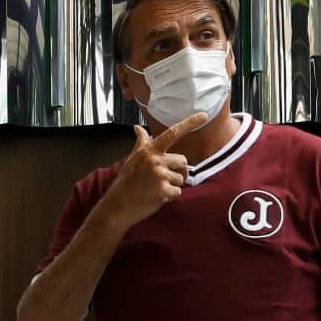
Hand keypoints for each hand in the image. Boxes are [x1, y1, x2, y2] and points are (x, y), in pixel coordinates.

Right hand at [96, 112, 206, 231]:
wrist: (117, 206)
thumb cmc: (125, 182)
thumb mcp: (132, 159)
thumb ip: (141, 143)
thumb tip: (138, 128)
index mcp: (148, 150)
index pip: (172, 133)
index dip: (189, 123)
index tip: (203, 115)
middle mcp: (154, 159)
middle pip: (182, 161)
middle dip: (177, 171)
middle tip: (162, 179)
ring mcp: (159, 175)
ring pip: (181, 178)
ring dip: (173, 185)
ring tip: (155, 188)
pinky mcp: (163, 190)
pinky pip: (178, 192)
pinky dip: (170, 197)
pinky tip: (156, 197)